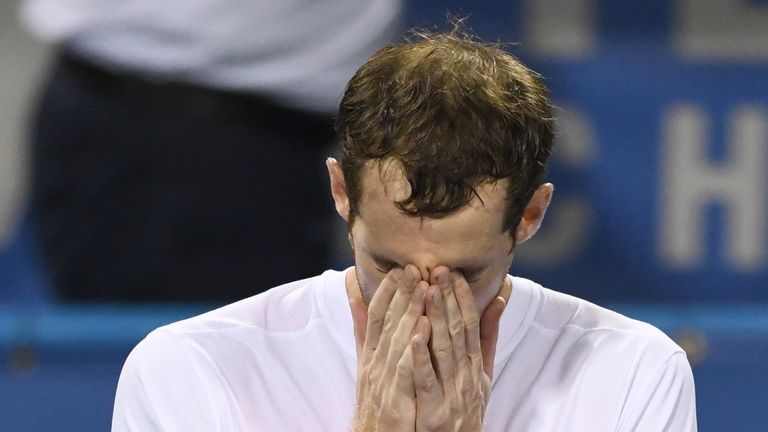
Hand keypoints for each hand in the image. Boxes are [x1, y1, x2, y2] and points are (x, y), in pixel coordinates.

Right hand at [349, 265, 427, 431]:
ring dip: (409, 313)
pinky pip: (405, 370)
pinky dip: (413, 349)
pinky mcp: (395, 399)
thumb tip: (353, 291)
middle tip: (414, 268)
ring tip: (424, 289)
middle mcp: (375, 362)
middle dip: (401, 293)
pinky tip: (424, 330)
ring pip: (397, 340)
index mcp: (371, 352)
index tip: (400, 268)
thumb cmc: (377, 397)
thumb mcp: (367, 359)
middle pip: (388, 322)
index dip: (388, 290)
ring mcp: (384, 380)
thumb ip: (364, 327)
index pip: (378, 314)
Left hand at [409, 267, 506, 431]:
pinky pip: (427, 381)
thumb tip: (499, 299)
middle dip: (448, 298)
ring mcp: (452, 392)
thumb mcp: (484, 374)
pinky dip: (421, 358)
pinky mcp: (434, 411)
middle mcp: (467, 375)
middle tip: (438, 269)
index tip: (452, 271)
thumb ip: (488, 338)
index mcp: (476, 364)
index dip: (462, 296)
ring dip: (436, 319)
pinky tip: (414, 336)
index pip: (470, 323)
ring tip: (427, 291)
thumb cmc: (467, 408)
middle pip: (458, 331)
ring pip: (444, 350)